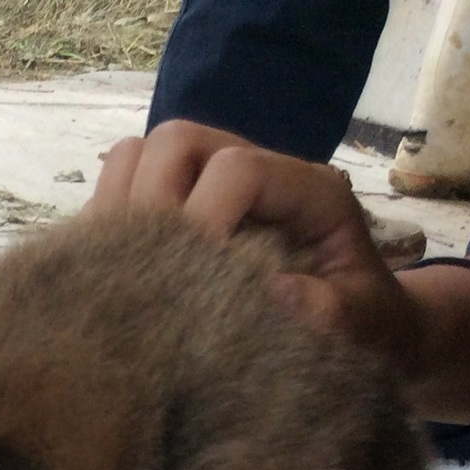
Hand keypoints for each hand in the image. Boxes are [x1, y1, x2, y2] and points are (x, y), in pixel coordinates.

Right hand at [90, 121, 422, 376]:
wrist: (359, 327)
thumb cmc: (363, 325)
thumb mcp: (362, 324)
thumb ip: (331, 311)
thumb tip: (274, 292)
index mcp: (307, 190)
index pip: (236, 169)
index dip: (203, 217)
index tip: (192, 286)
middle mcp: (253, 172)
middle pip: (174, 142)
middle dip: (151, 201)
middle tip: (151, 270)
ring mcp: (208, 188)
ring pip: (135, 159)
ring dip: (121, 211)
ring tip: (129, 271)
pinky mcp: (177, 212)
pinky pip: (117, 194)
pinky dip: (106, 229)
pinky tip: (120, 278)